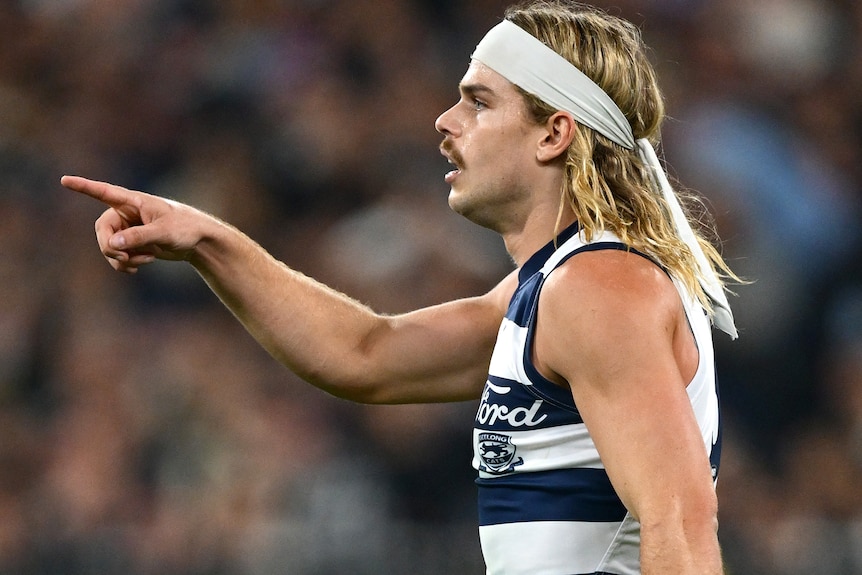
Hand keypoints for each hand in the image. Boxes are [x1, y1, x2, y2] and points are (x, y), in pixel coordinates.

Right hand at [61, 175, 205, 273]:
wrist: (198, 242)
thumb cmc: (186, 228)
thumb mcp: (163, 232)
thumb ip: (139, 236)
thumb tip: (113, 243)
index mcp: (133, 202)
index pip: (104, 192)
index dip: (84, 187)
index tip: (64, 181)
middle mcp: (127, 214)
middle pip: (102, 231)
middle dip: (110, 247)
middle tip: (126, 258)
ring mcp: (128, 229)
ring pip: (108, 246)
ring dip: (121, 258)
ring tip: (145, 260)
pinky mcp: (133, 244)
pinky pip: (117, 256)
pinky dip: (125, 264)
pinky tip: (139, 266)